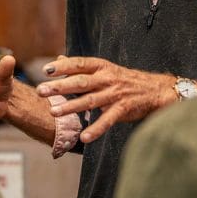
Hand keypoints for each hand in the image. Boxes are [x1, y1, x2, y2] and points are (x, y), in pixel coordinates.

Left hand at [36, 56, 175, 142]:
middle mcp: (107, 78)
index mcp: (101, 66)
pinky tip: (84, 137)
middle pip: (80, 82)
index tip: (45, 70)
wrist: (155, 90)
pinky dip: (96, 129)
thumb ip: (81, 68)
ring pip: (90, 101)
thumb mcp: (104, 68)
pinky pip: (107, 120)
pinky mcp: (123, 109)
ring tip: (53, 112)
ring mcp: (115, 94)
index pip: (79, 64)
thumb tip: (58, 60)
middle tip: (41, 90)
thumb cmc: (124, 79)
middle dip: (59, 86)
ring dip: (71, 107)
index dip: (62, 66)